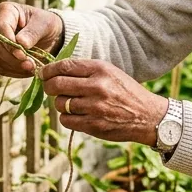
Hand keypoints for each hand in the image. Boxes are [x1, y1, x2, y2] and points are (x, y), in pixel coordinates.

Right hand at [0, 2, 63, 77]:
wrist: (49, 37)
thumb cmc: (46, 25)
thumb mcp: (45, 24)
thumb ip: (33, 32)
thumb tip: (20, 43)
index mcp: (6, 11)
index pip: (1, 28)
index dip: (9, 43)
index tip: (22, 54)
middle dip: (13, 58)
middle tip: (30, 65)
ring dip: (15, 67)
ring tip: (32, 68)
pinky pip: (3, 68)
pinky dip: (16, 72)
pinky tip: (28, 70)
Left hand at [40, 59, 169, 145]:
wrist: (148, 116)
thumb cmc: (126, 93)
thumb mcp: (110, 73)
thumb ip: (86, 71)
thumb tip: (55, 72)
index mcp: (101, 69)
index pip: (64, 66)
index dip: (48, 70)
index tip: (43, 73)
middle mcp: (97, 87)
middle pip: (57, 84)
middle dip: (48, 87)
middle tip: (50, 89)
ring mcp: (95, 107)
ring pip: (60, 104)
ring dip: (61, 104)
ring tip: (72, 104)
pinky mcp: (94, 125)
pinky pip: (66, 120)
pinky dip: (68, 118)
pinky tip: (77, 115)